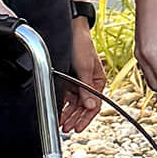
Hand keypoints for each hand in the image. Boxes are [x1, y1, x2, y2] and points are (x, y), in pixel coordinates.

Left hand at [61, 18, 105, 133]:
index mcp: (98, 82)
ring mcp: (78, 82)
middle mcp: (88, 84)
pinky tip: (58, 112)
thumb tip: (91, 106)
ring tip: (61, 124)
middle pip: (83, 107)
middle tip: (67, 129)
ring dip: (68, 114)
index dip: (85, 118)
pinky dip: (62, 105)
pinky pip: (66, 96)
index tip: (78, 128)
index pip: (94, 105)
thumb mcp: (84, 67)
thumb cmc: (81, 44)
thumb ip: (87, 88)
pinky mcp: (68, 79)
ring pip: (74, 104)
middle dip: (75, 119)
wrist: (69, 29)